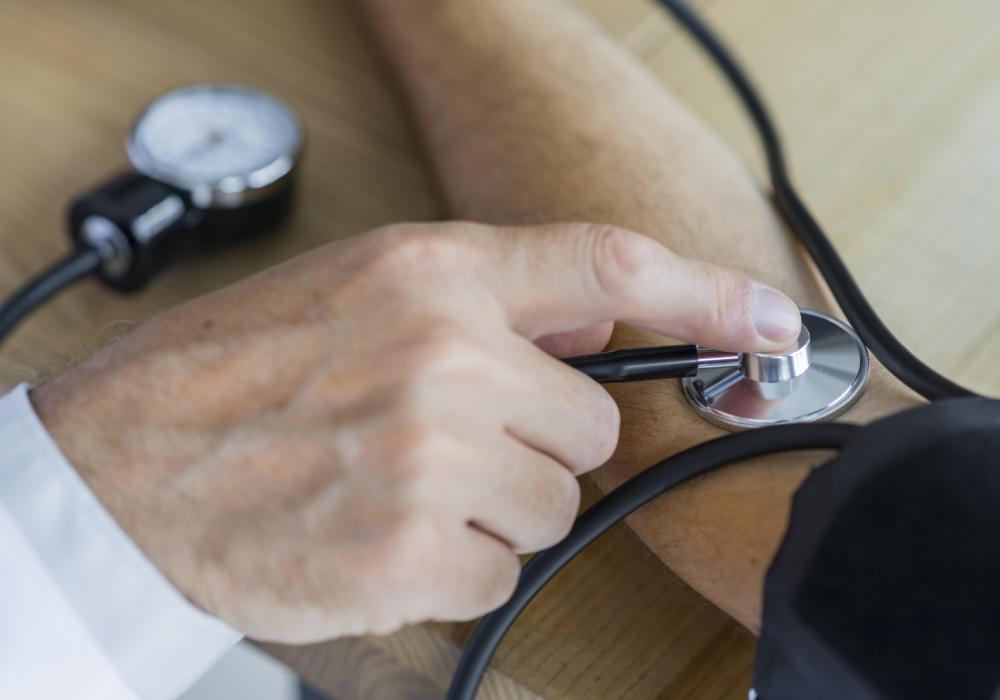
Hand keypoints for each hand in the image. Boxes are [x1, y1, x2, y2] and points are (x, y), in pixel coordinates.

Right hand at [31, 221, 799, 642]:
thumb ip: (482, 295)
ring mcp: (429, 457)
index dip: (710, 294)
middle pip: (590, 429)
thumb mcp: (355, 289)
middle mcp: (442, 355)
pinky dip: (455, 567)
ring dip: (494, 512)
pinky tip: (380, 538)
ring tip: (397, 490)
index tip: (772, 323)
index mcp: (430, 274)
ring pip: (554, 509)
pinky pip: (502, 570)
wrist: (119, 469)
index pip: (609, 265)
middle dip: (539, 447)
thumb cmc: (231, 376)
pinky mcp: (410, 554)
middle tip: (449, 446)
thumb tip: (595, 316)